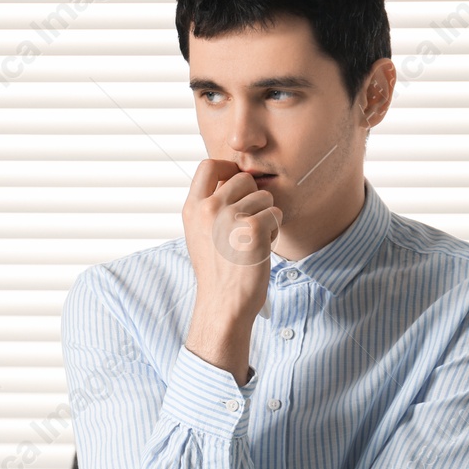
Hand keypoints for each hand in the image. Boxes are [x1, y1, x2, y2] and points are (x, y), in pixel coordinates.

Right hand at [181, 160, 280, 384]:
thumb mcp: (200, 234)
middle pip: (243, 178)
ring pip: (264, 196)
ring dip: (265, 216)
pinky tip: (261, 249)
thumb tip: (230, 178)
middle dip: (253, 199)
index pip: (209, 165)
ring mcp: (230, 217)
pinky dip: (274, 231)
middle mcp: (208, 209)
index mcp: (192, 208)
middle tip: (247, 226)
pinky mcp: (252, 228)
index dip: (227, 168)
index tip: (236, 184)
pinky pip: (275, 213)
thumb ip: (209, 206)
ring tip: (252, 241)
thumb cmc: (217, 271)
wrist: (224, 304)